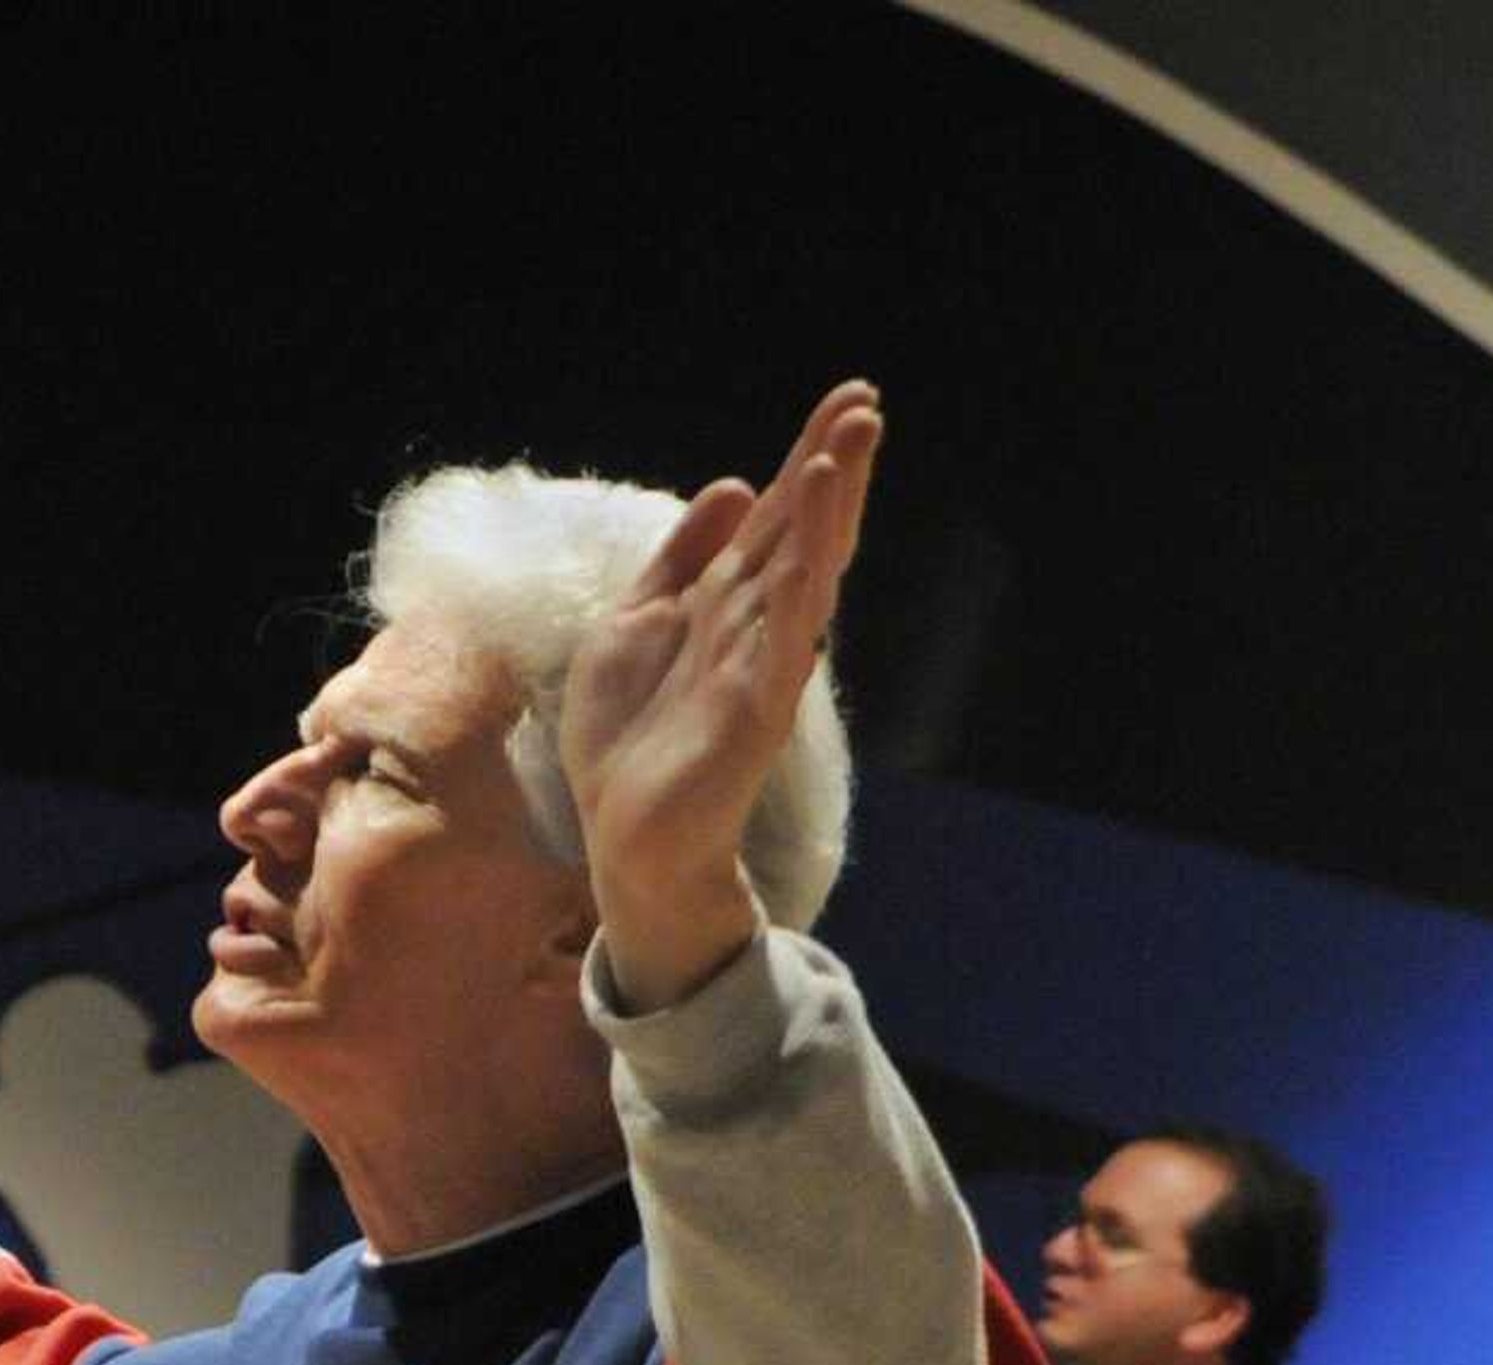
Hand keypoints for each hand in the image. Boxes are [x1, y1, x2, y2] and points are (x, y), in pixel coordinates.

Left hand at [558, 379, 882, 1007]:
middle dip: (833, 469)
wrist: (625, 838)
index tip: (849, 398)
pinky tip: (812, 547)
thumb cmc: (629, 737)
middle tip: (867, 403)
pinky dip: (797, 592)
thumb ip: (681, 559)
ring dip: (826, 513)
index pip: (778, 516)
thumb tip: (735, 485)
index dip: (809, 459)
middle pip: (802, 533)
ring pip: (803, 576)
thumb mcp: (634, 623)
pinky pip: (783, 642)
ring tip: (847, 448)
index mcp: (728, 602)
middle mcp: (755, 626)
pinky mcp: (755, 713)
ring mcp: (761, 667)